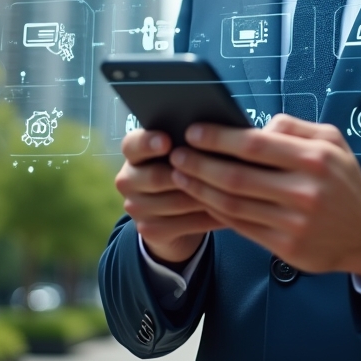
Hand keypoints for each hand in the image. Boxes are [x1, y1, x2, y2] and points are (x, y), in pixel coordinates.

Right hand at [116, 129, 225, 265]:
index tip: (168, 141)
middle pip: (156, 177)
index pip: (133, 144)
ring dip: (205, 196)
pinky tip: (231, 211)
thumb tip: (212, 131)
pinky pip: (184, 224)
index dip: (149, 143)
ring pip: (174, 202)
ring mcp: (136, 207)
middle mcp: (128, 179)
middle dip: (188, 173)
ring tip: (233, 189)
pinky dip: (209, 217)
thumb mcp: (182, 149)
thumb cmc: (183, 166)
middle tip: (216, 168)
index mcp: (133, 152)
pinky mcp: (149, 230)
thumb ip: (188, 140)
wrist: (172, 210)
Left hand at [168, 114, 360, 280]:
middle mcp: (304, 191)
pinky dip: (217, 211)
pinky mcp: (286, 246)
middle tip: (177, 155)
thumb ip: (294, 127)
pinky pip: (241, 227)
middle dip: (199, 164)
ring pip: (233, 204)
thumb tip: (256, 125)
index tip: (194, 132)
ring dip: (200, 189)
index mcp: (314, 159)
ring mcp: (294, 222)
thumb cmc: (342, 179)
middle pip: (237, 176)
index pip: (255, 145)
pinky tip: (202, 199)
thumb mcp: (331, 140)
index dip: (219, 138)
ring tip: (180, 176)